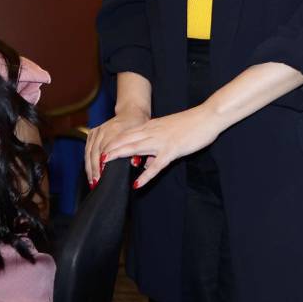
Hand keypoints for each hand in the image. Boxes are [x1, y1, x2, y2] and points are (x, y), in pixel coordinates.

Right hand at [85, 106, 148, 184]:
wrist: (132, 112)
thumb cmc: (140, 125)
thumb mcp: (143, 139)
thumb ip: (140, 149)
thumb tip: (135, 163)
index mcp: (118, 129)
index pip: (107, 149)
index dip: (104, 164)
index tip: (103, 176)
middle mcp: (105, 129)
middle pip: (96, 152)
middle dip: (95, 169)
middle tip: (96, 182)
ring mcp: (98, 129)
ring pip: (90, 151)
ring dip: (89, 167)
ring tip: (91, 180)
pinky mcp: (94, 131)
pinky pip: (88, 147)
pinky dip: (87, 159)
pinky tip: (89, 169)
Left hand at [100, 105, 223, 188]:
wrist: (209, 116)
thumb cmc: (192, 123)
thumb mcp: (169, 132)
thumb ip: (155, 147)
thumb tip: (146, 164)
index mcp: (151, 126)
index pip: (124, 135)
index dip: (109, 144)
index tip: (97, 155)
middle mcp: (152, 132)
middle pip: (123, 141)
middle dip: (107, 153)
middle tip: (93, 165)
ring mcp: (161, 141)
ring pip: (134, 149)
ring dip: (118, 159)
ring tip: (104, 170)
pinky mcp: (173, 150)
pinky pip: (156, 165)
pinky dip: (145, 176)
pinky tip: (137, 185)